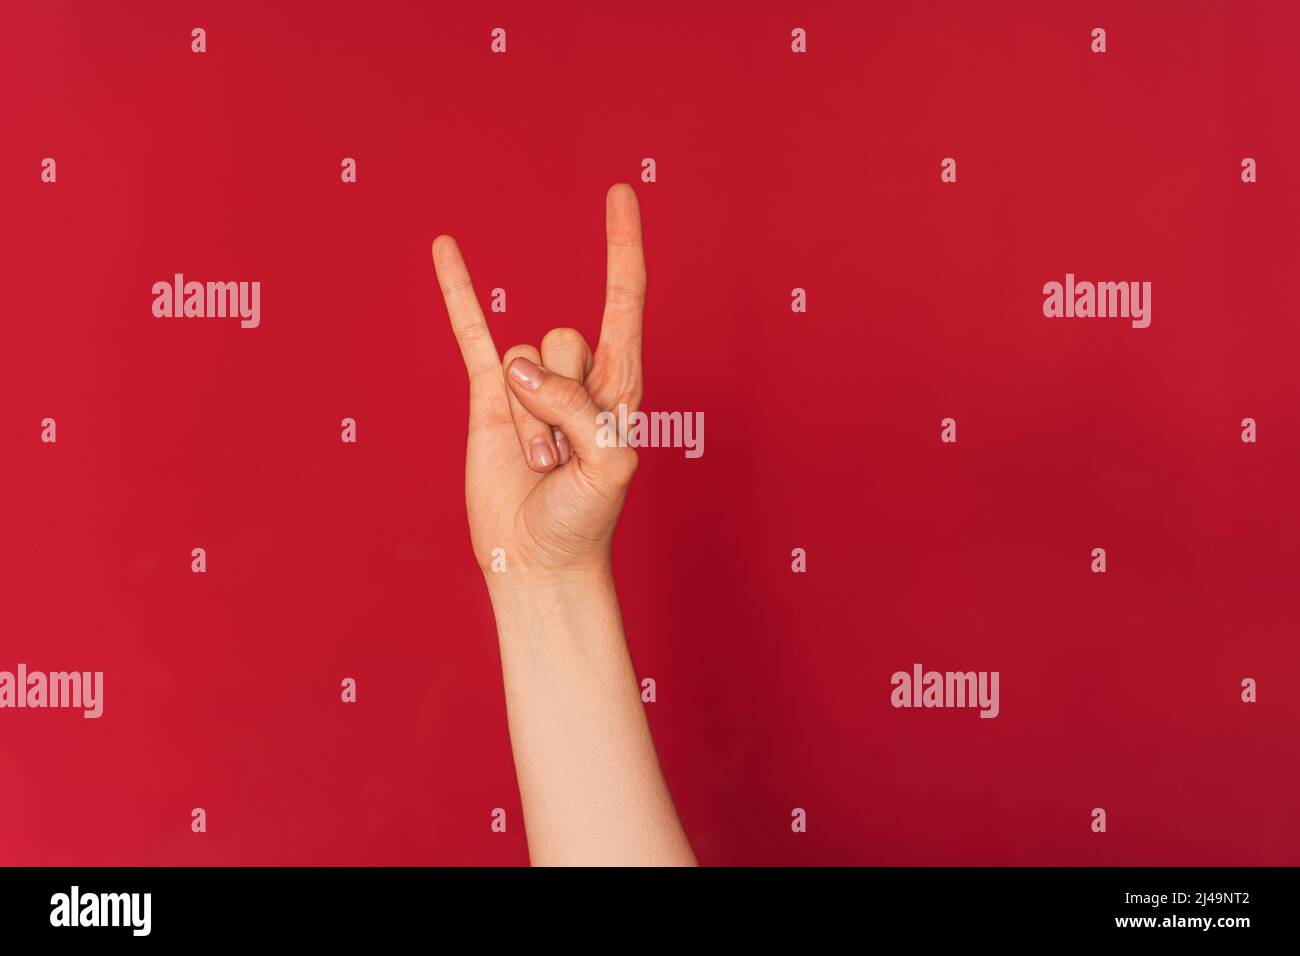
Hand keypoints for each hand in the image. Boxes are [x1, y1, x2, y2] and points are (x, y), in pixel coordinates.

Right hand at [432, 184, 645, 576]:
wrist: (537, 558)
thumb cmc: (586, 518)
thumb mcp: (609, 466)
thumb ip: (580, 411)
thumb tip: (522, 371)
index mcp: (621, 385)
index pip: (624, 302)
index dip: (623, 249)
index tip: (622, 194)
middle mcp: (578, 376)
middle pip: (563, 340)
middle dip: (558, 405)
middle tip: (563, 460)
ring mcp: (531, 385)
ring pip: (520, 361)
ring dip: (526, 422)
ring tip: (539, 464)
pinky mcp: (488, 397)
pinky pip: (471, 333)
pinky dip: (459, 293)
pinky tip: (446, 249)